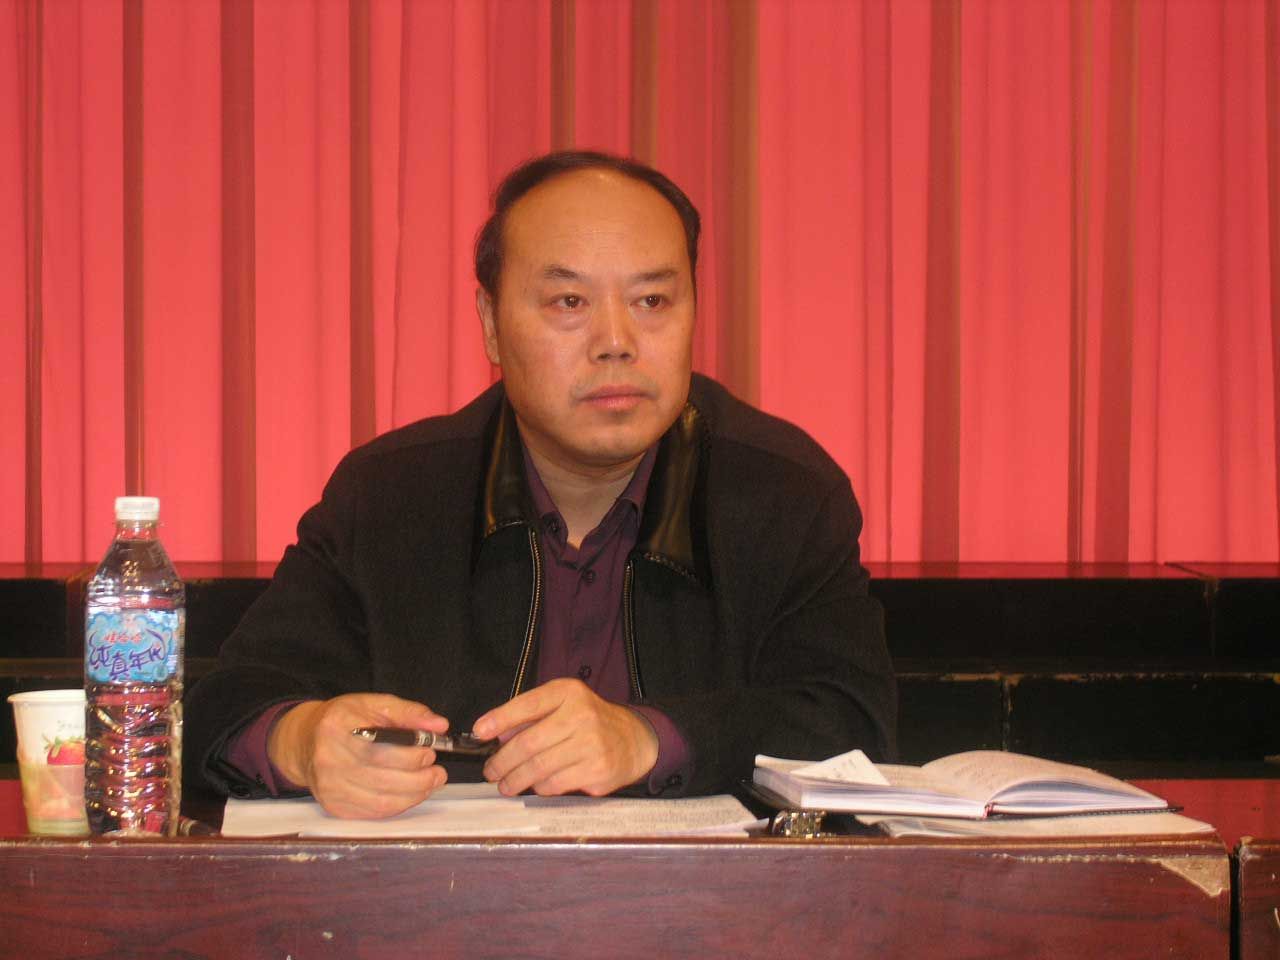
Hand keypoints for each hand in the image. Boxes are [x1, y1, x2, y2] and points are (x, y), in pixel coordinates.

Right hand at [267, 693, 449, 818]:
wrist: (306, 741)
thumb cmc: (345, 721)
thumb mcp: (373, 704)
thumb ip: (407, 712)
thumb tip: (439, 725)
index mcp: (337, 727)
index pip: (379, 748)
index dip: (411, 754)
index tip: (430, 750)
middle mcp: (327, 759)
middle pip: (382, 777)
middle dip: (419, 777)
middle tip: (437, 771)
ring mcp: (329, 787)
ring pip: (381, 800)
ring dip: (414, 794)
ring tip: (430, 782)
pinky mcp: (333, 806)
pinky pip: (374, 812)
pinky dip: (399, 805)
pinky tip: (411, 794)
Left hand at [472, 678, 658, 796]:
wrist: (633, 740)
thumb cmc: (589, 721)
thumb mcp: (563, 705)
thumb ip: (530, 716)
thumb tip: (498, 736)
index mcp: (568, 693)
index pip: (528, 705)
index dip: (500, 719)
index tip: (479, 732)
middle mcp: (581, 715)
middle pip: (529, 743)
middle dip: (502, 761)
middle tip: (491, 770)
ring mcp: (592, 744)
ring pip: (539, 768)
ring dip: (515, 779)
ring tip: (505, 784)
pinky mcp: (597, 770)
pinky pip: (555, 784)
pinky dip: (540, 787)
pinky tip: (536, 785)